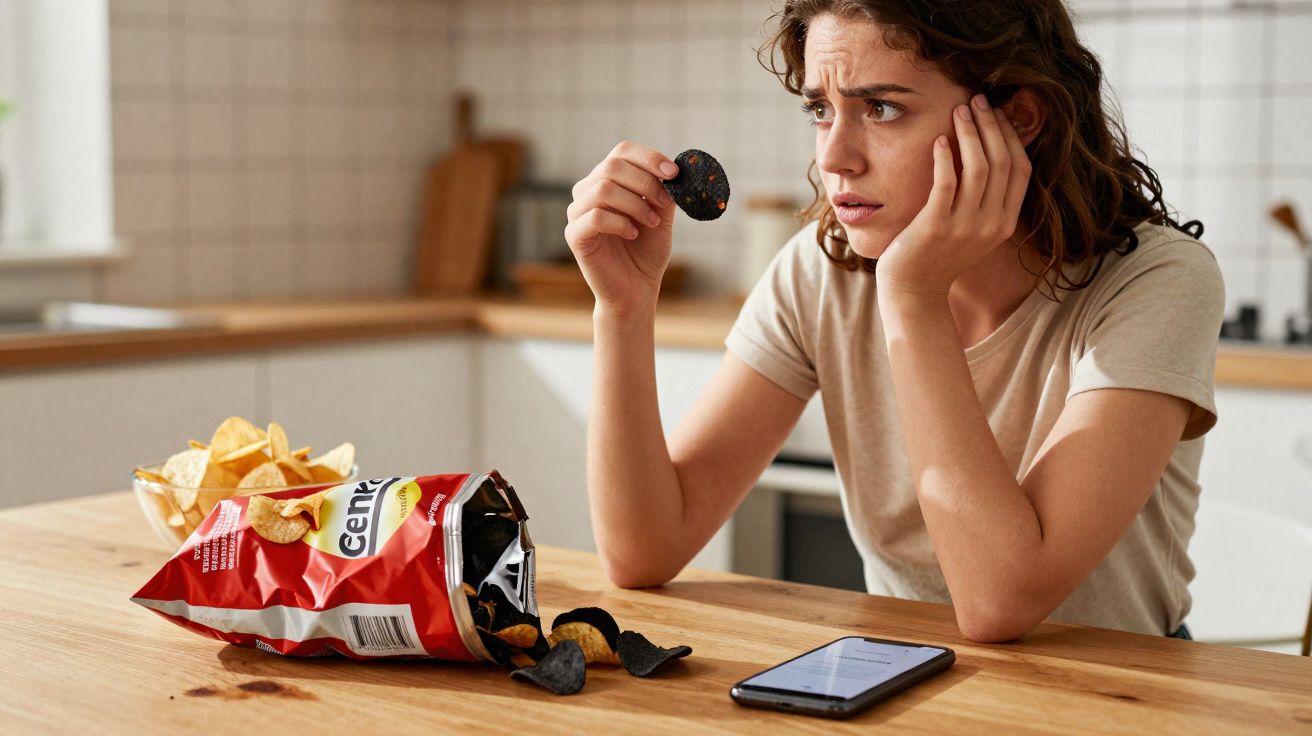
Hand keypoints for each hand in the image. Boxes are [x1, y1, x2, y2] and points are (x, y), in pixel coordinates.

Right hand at [565, 141, 678, 315]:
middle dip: (646, 182)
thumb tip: (675, 171)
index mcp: (607, 180)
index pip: (622, 152)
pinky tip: (633, 234)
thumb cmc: (646, 253)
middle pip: (612, 166)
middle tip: (664, 204)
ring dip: (636, 204)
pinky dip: (621, 222)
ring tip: (652, 223)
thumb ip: (664, 192)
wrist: (636, 290)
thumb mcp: (662, 217)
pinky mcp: (575, 235)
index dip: (649, 158)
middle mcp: (587, 192)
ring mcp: (577, 213)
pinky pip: (596, 216)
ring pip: (604, 189)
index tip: (674, 174)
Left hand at [875, 94, 1031, 298]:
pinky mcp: (936, 226)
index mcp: (1005, 222)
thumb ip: (985, 198)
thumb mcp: (973, 228)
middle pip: (1002, 161)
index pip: (1021, 168)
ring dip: (969, 133)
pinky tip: (938, 139)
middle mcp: (991, 224)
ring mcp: (965, 227)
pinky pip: (946, 182)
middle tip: (976, 100)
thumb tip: (987, 151)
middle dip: (991, 125)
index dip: (1011, 136)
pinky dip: (944, 156)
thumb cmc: (938, 254)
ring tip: (958, 111)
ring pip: (978, 168)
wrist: (913, 291)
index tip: (996, 112)